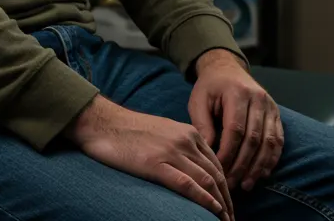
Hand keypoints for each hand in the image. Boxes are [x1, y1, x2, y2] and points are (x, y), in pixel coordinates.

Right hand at [65, 96, 233, 218]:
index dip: (226, 187)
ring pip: (207, 181)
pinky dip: (205, 201)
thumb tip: (192, 168)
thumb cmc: (127, 130)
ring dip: (221, 205)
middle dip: (228, 200)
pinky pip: (188, 185)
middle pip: (216, 174)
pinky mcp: (156, 164)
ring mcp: (171, 151)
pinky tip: (213, 211)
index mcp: (187, 132)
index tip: (228, 205)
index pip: (217, 163)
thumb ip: (180, 145)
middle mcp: (184, 140)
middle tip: (231, 219)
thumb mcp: (162, 131)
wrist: (102, 122)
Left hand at [189, 50, 283, 192]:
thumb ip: (203, 124)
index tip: (219, 170)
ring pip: (269, 142)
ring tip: (246, 184)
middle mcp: (258, 98)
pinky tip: (261, 174)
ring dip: (258, 167)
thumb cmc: (210, 87)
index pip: (235, 129)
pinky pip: (278, 141)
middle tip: (232, 183)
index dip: (228, 153)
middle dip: (242, 165)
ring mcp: (270, 106)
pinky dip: (271, 160)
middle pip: (253, 139)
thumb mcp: (199, 100)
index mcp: (236, 92)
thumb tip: (209, 152)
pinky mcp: (277, 114)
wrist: (226, 68)